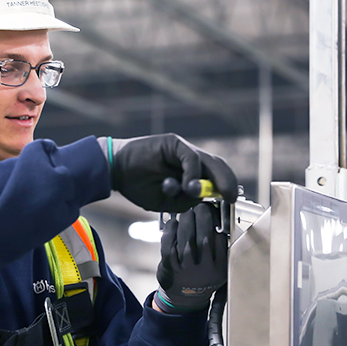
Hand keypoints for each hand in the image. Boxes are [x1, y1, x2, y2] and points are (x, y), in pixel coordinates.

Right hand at [103, 133, 237, 212]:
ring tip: (200, 193)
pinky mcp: (174, 143)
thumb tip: (202, 197)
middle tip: (230, 198)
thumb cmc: (138, 186)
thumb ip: (185, 201)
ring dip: (208, 180)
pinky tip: (187, 186)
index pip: (216, 177)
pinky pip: (191, 158)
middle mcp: (190, 160)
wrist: (115, 171)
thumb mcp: (165, 202)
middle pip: (218, 167)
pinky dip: (192, 173)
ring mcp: (182, 150)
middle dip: (227, 182)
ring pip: (208, 161)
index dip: (226, 188)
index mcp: (190, 174)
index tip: (232, 202)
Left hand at [156, 203, 226, 312]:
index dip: (216, 222)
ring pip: (186, 240)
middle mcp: (205, 270)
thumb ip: (220, 250)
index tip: (213, 210)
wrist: (185, 297)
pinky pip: (169, 245)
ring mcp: (187, 269)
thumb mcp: (219, 268)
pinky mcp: (171, 267)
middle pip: (204, 238)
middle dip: (202, 218)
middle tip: (200, 206)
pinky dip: (170, 231)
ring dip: (186, 221)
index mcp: (220, 268)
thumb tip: (217, 222)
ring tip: (187, 211)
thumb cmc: (202, 277)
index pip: (220, 240)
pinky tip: (173, 222)